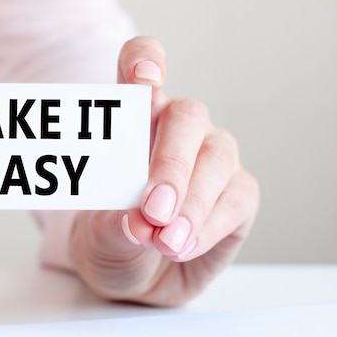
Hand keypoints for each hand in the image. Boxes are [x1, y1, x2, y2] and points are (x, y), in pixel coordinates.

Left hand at [69, 37, 259, 305]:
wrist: (135, 276)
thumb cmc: (112, 238)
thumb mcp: (98, 235)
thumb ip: (113, 226)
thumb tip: (137, 223)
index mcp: (133, 119)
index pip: (140, 67)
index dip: (144, 60)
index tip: (144, 78)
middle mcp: (176, 129)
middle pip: (186, 116)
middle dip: (170, 163)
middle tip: (152, 210)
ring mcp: (211, 157)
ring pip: (216, 156)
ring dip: (191, 201)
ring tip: (164, 240)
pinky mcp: (238, 193)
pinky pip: (236, 199)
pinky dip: (208, 225)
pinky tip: (182, 245)